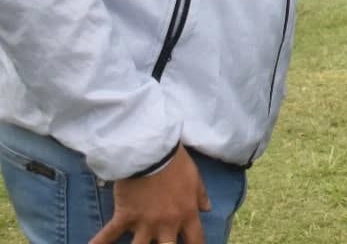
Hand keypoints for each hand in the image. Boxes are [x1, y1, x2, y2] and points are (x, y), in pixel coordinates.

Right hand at [90, 145, 209, 243]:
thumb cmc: (176, 163)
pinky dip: (98, 243)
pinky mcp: (124, 216)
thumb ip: (200, 196)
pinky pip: (109, 235)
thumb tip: (207, 209)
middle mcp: (166, 224)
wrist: (151, 152)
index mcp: (186, 214)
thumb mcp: (195, 178)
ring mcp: (144, 223)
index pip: (196, 239)